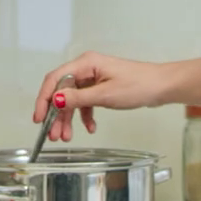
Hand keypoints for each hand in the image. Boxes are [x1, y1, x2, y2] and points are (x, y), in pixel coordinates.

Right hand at [31, 52, 177, 141]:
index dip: (44, 99)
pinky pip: (85, 103)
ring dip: (68, 119)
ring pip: (72, 100)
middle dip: (56, 115)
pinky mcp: (101, 87)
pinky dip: (85, 116)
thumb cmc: (139, 85)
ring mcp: (94, 78)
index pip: (55, 80)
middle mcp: (87, 68)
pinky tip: (90, 128)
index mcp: (85, 64)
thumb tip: (55, 101)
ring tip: (66, 137)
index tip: (39, 118)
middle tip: (53, 134)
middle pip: (62, 92)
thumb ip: (78, 98)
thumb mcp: (105, 95)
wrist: (161, 86)